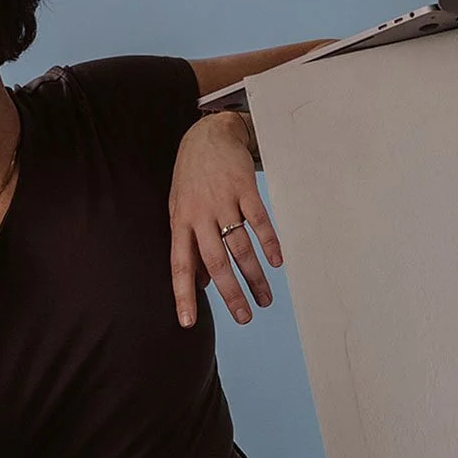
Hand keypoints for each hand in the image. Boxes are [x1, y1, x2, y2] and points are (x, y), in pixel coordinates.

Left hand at [169, 112, 282, 327]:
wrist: (207, 135)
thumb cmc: (192, 178)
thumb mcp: (180, 210)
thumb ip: (190, 245)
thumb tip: (199, 283)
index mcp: (180, 223)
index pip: (180, 265)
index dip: (183, 295)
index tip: (187, 323)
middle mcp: (199, 215)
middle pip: (215, 262)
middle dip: (230, 294)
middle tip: (244, 318)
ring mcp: (222, 201)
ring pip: (240, 247)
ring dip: (254, 276)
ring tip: (265, 299)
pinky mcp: (243, 188)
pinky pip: (258, 220)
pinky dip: (269, 243)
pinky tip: (277, 261)